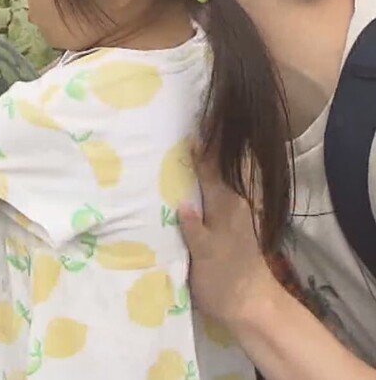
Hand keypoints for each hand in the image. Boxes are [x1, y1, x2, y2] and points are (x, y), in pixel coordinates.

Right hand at [179, 142, 280, 326]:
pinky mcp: (231, 226)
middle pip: (221, 169)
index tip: (191, 128)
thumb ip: (195, 228)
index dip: (202, 149)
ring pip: (220, 181)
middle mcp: (234, 204)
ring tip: (191, 146)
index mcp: (227, 206)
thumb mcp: (206, 254)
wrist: (251, 306)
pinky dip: (208, 182)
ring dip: (209, 164)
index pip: (212, 169)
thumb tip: (183, 203)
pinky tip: (195, 180)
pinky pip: (218, 195)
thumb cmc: (226, 279)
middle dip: (208, 149)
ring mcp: (235, 215)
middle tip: (191, 128)